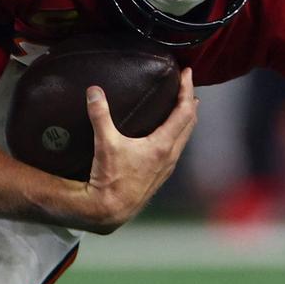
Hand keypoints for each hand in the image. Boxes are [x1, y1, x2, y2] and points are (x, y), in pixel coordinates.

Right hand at [79, 67, 196, 233]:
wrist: (110, 210)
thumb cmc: (110, 178)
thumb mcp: (105, 143)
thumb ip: (100, 115)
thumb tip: (94, 91)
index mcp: (162, 145)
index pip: (184, 111)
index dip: (187, 90)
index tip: (188, 73)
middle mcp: (170, 156)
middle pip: (190, 123)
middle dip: (190, 102)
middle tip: (187, 85)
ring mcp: (166, 167)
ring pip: (184, 137)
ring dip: (186, 119)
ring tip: (183, 106)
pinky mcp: (159, 174)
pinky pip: (176, 148)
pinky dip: (177, 134)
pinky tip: (167, 134)